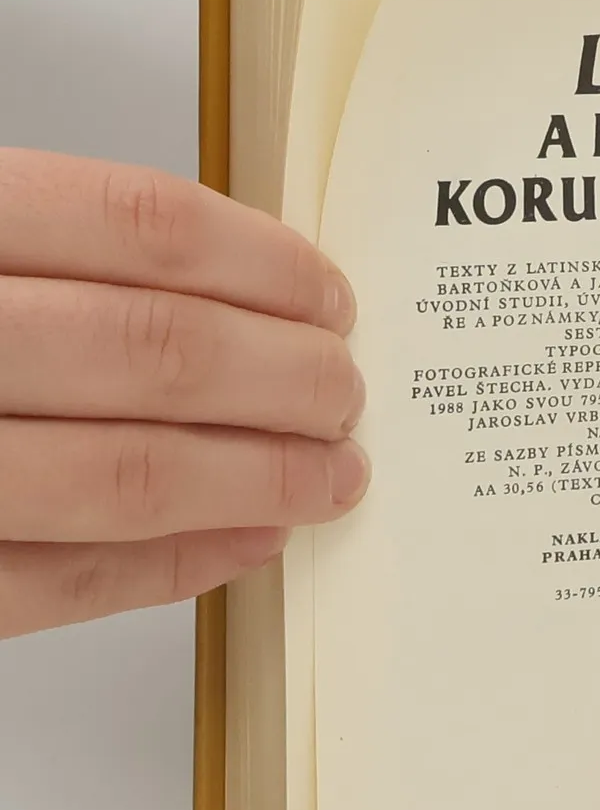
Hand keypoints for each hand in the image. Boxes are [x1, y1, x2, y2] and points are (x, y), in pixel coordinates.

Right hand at [0, 148, 367, 639]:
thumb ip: (42, 244)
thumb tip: (231, 285)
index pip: (135, 227)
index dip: (261, 265)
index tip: (330, 296)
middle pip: (155, 353)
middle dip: (287, 381)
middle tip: (348, 392)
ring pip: (125, 477)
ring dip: (259, 481)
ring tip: (330, 473)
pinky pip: (58, 582)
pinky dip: (173, 566)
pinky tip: (248, 543)